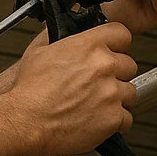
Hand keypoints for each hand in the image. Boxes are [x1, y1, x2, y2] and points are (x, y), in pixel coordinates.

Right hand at [5, 22, 136, 155]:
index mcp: (89, 46)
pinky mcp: (113, 118)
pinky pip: (126, 118)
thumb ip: (62, 40)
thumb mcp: (39, 52)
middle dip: (116, 74)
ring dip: (117, 98)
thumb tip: (66, 34)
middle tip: (98, 83)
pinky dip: (115, 121)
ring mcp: (111, 93)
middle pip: (129, 65)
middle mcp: (104, 67)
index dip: (117, 44)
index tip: (113, 51)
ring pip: (130, 92)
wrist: (26, 122)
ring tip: (97, 103)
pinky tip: (98, 119)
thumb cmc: (29, 92)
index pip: (122, 34)